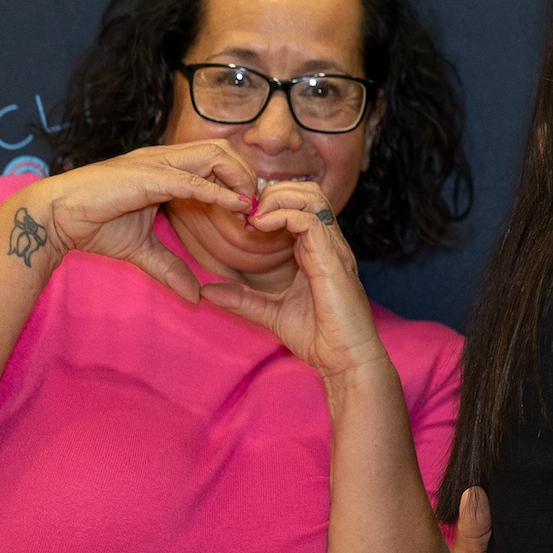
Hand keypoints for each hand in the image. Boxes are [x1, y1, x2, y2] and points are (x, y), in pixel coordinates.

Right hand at [16, 141, 254, 300]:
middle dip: (245, 174)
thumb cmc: (93, 224)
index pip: (213, 161)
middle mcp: (164, 159)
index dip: (236, 180)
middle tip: (258, 206)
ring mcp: (156, 163)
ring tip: (249, 206)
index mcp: (165, 169)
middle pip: (221, 151)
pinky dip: (218, 192)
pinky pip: (191, 180)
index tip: (251, 209)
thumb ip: (170, 268)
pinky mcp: (148, 177)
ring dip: (238, 178)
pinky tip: (236, 206)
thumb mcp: (142, 250)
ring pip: (213, 155)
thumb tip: (194, 296)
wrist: (57, 217)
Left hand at [200, 180, 388, 384]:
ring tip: (254, 218)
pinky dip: (282, 216)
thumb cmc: (319, 338)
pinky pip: (309, 222)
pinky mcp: (333, 260)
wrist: (345, 361)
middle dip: (274, 192)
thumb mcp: (271, 313)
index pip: (299, 205)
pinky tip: (260, 228)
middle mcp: (328, 244)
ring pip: (311, 196)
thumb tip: (207, 292)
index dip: (270, 203)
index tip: (243, 221)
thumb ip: (242, 299)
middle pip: (308, 191)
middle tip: (247, 214)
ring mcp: (333, 249)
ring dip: (278, 198)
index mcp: (317, 250)